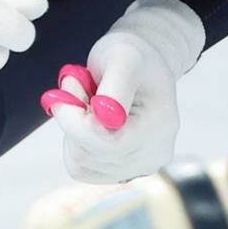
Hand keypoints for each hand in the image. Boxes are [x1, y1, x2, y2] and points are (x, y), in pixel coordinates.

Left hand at [41, 0, 202, 181]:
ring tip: (89, 101)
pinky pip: (80, 168)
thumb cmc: (134, 57)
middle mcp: (154, 153)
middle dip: (74, 118)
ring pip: (80, 163)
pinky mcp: (120, 172)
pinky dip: (75, 143)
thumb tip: (101, 116)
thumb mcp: (124, 56)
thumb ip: (116, 85)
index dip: (76, 121)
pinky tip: (89, 121)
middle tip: (78, 86)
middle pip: (90, 154)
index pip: (108, 143)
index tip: (67, 87)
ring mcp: (139, 167)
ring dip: (73, 130)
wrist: (143, 67)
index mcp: (160, 124)